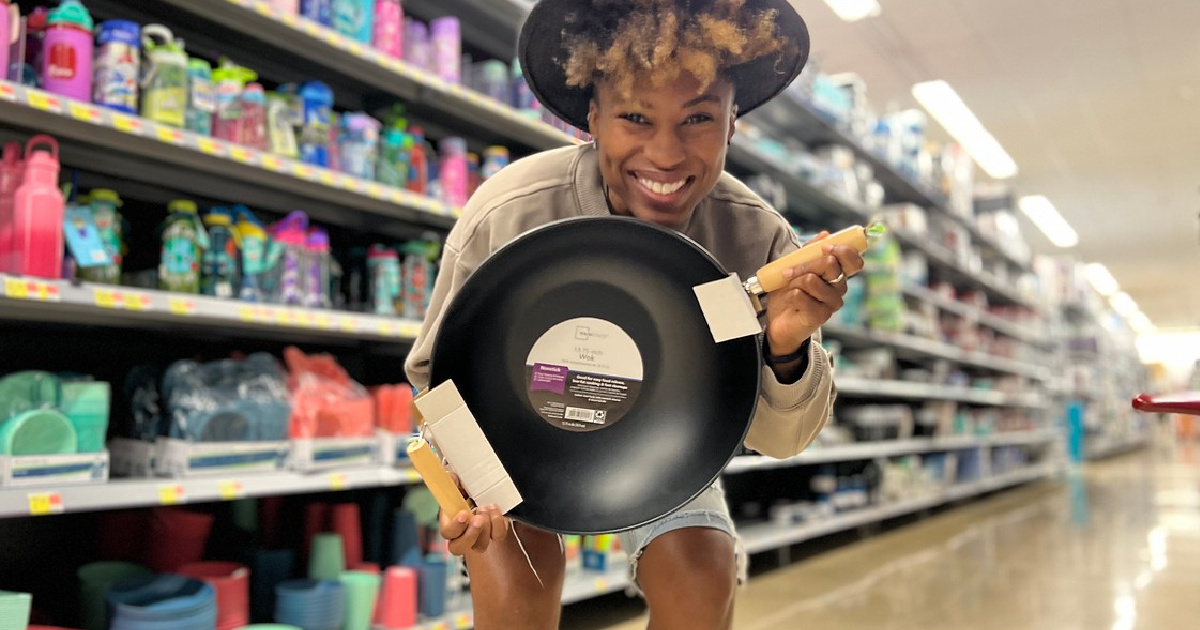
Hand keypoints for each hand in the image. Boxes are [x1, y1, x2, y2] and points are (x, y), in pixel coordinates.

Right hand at [438, 473, 510, 554]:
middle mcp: (461, 533)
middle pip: (459, 547)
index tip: (464, 514)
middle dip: (471, 534)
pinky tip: (495, 509)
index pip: (447, 533)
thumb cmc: (467, 486)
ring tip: (487, 508)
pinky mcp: (493, 533)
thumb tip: (450, 477)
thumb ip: (452, 480)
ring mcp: (478, 536)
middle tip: (479, 519)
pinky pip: (497, 536)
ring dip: (485, 528)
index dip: (455, 526)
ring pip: (479, 546)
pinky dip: (498, 524)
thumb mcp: (458, 480)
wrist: (485, 487)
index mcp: (449, 521)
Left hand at [764, 234, 865, 355]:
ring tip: (791, 290)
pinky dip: (790, 296)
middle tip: (788, 272)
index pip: (854, 261)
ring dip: (794, 282)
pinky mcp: (820, 316)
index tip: (826, 247)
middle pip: (830, 265)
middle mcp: (839, 289)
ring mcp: (832, 303)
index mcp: (838, 275)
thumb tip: (825, 234)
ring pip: (812, 280)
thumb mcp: (797, 267)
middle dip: (805, 264)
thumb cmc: (790, 293)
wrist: (779, 321)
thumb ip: (810, 252)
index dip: (843, 251)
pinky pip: (801, 296)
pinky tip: (791, 302)